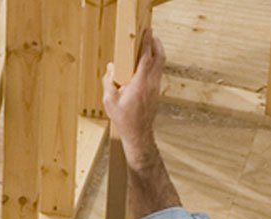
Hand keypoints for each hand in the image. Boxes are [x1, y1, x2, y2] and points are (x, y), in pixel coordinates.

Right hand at [102, 30, 165, 163]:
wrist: (138, 133)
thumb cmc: (123, 118)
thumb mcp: (109, 101)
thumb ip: (109, 82)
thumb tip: (110, 67)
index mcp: (139, 83)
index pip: (146, 58)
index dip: (147, 43)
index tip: (146, 32)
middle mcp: (151, 82)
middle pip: (159, 57)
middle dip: (156, 43)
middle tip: (151, 34)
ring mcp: (156, 86)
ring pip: (161, 63)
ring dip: (157, 51)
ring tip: (150, 44)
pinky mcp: (156, 90)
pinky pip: (158, 70)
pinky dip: (155, 61)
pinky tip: (147, 61)